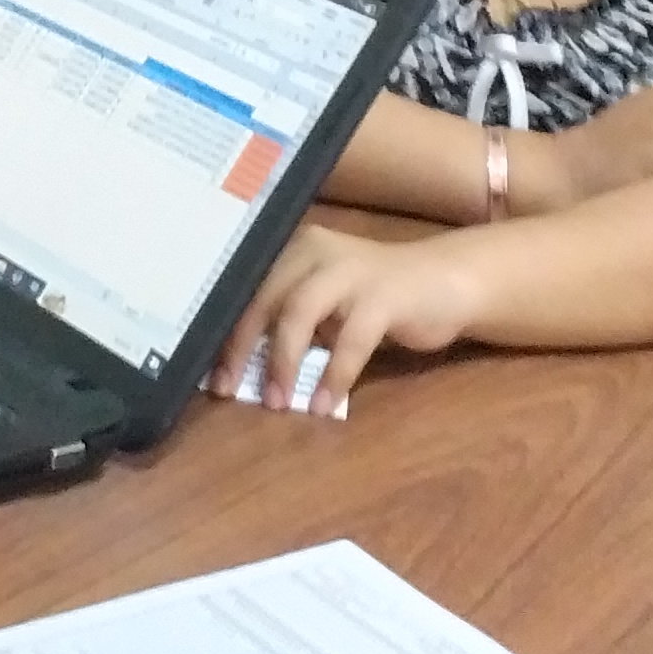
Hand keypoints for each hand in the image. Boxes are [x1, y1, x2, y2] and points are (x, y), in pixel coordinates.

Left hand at [208, 222, 490, 417]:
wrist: (445, 281)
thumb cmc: (374, 299)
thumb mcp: (324, 305)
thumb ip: (289, 323)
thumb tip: (240, 369)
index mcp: (293, 250)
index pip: (246, 288)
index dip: (223, 332)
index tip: (206, 373)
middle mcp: (315, 251)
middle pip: (264, 299)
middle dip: (241, 348)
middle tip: (226, 390)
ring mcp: (351, 270)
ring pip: (299, 314)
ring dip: (282, 362)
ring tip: (274, 402)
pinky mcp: (384, 296)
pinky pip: (350, 340)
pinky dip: (333, 375)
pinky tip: (323, 404)